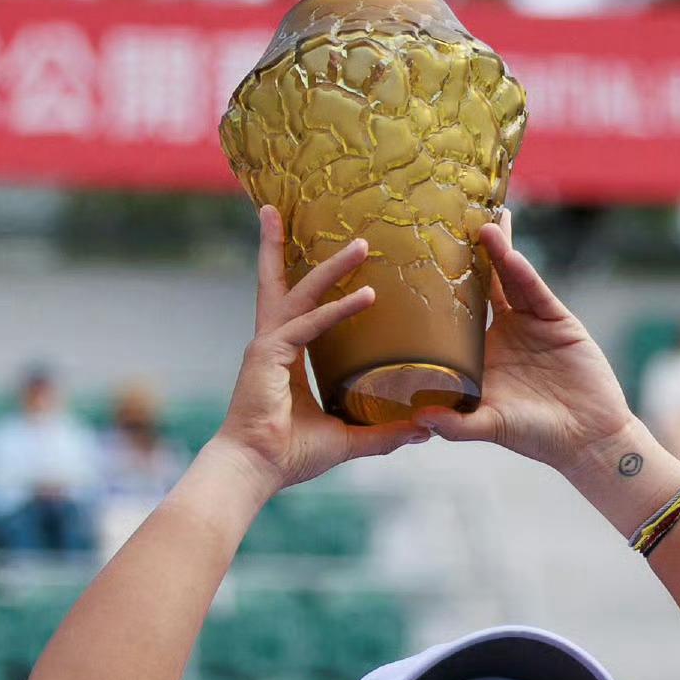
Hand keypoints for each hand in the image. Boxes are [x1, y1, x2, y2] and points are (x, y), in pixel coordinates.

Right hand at [216, 212, 429, 494]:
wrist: (255, 471)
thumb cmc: (290, 455)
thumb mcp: (347, 437)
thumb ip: (384, 432)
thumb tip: (424, 429)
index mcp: (284, 354)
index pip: (295, 304)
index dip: (308, 278)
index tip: (320, 251)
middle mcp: (272, 342)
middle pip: (280, 282)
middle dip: (282, 245)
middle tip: (286, 208)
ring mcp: (268, 345)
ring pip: (300, 292)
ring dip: (330, 266)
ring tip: (360, 244)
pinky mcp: (269, 355)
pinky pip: (309, 325)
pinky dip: (338, 310)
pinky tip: (366, 296)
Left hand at [425, 227, 637, 473]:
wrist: (588, 438)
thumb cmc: (536, 436)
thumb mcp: (491, 427)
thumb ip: (457, 425)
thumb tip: (420, 418)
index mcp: (478, 354)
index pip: (452, 314)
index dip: (439, 288)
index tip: (417, 263)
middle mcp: (502, 333)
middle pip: (480, 286)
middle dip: (469, 255)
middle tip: (452, 221)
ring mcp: (530, 323)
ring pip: (508, 279)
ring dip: (497, 252)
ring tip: (484, 224)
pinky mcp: (557, 320)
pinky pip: (534, 292)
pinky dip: (522, 272)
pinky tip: (509, 253)